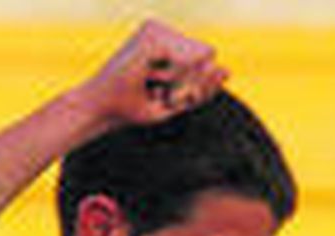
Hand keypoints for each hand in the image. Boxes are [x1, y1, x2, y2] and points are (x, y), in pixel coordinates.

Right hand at [75, 19, 228, 130]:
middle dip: (190, 86)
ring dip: (180, 84)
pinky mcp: (151, 35)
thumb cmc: (138, 106)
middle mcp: (164, 30)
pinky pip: (185, 62)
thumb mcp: (180, 101)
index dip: (196, 89)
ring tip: (153, 85)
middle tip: (160, 93)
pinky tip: (151, 78)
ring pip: (199, 61)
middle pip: (208, 61)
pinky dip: (172, 79)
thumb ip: (205, 88)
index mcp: (170, 43)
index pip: (209, 64)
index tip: (168, 98)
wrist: (105, 108)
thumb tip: (228, 69)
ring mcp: (157, 29)